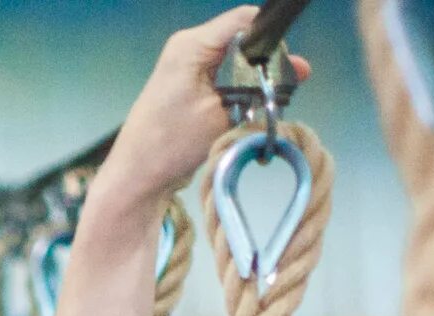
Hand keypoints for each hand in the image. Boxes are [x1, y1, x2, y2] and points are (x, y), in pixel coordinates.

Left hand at [88, 10, 313, 219]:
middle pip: (242, 39)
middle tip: (287, 84)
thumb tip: (297, 71)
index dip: (270, 39)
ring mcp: (187, 66)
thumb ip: (260, 90)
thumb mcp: (223, 115)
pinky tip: (250, 108)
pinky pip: (224, 76)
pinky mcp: (189, 84)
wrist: (136, 176)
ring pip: (236, 60)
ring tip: (269, 99)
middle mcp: (188, 48)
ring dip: (254, 79)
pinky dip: (240, 90)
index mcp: (191, 45)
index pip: (244, 21)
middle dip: (266, 62)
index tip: (286, 64)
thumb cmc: (167, 146)